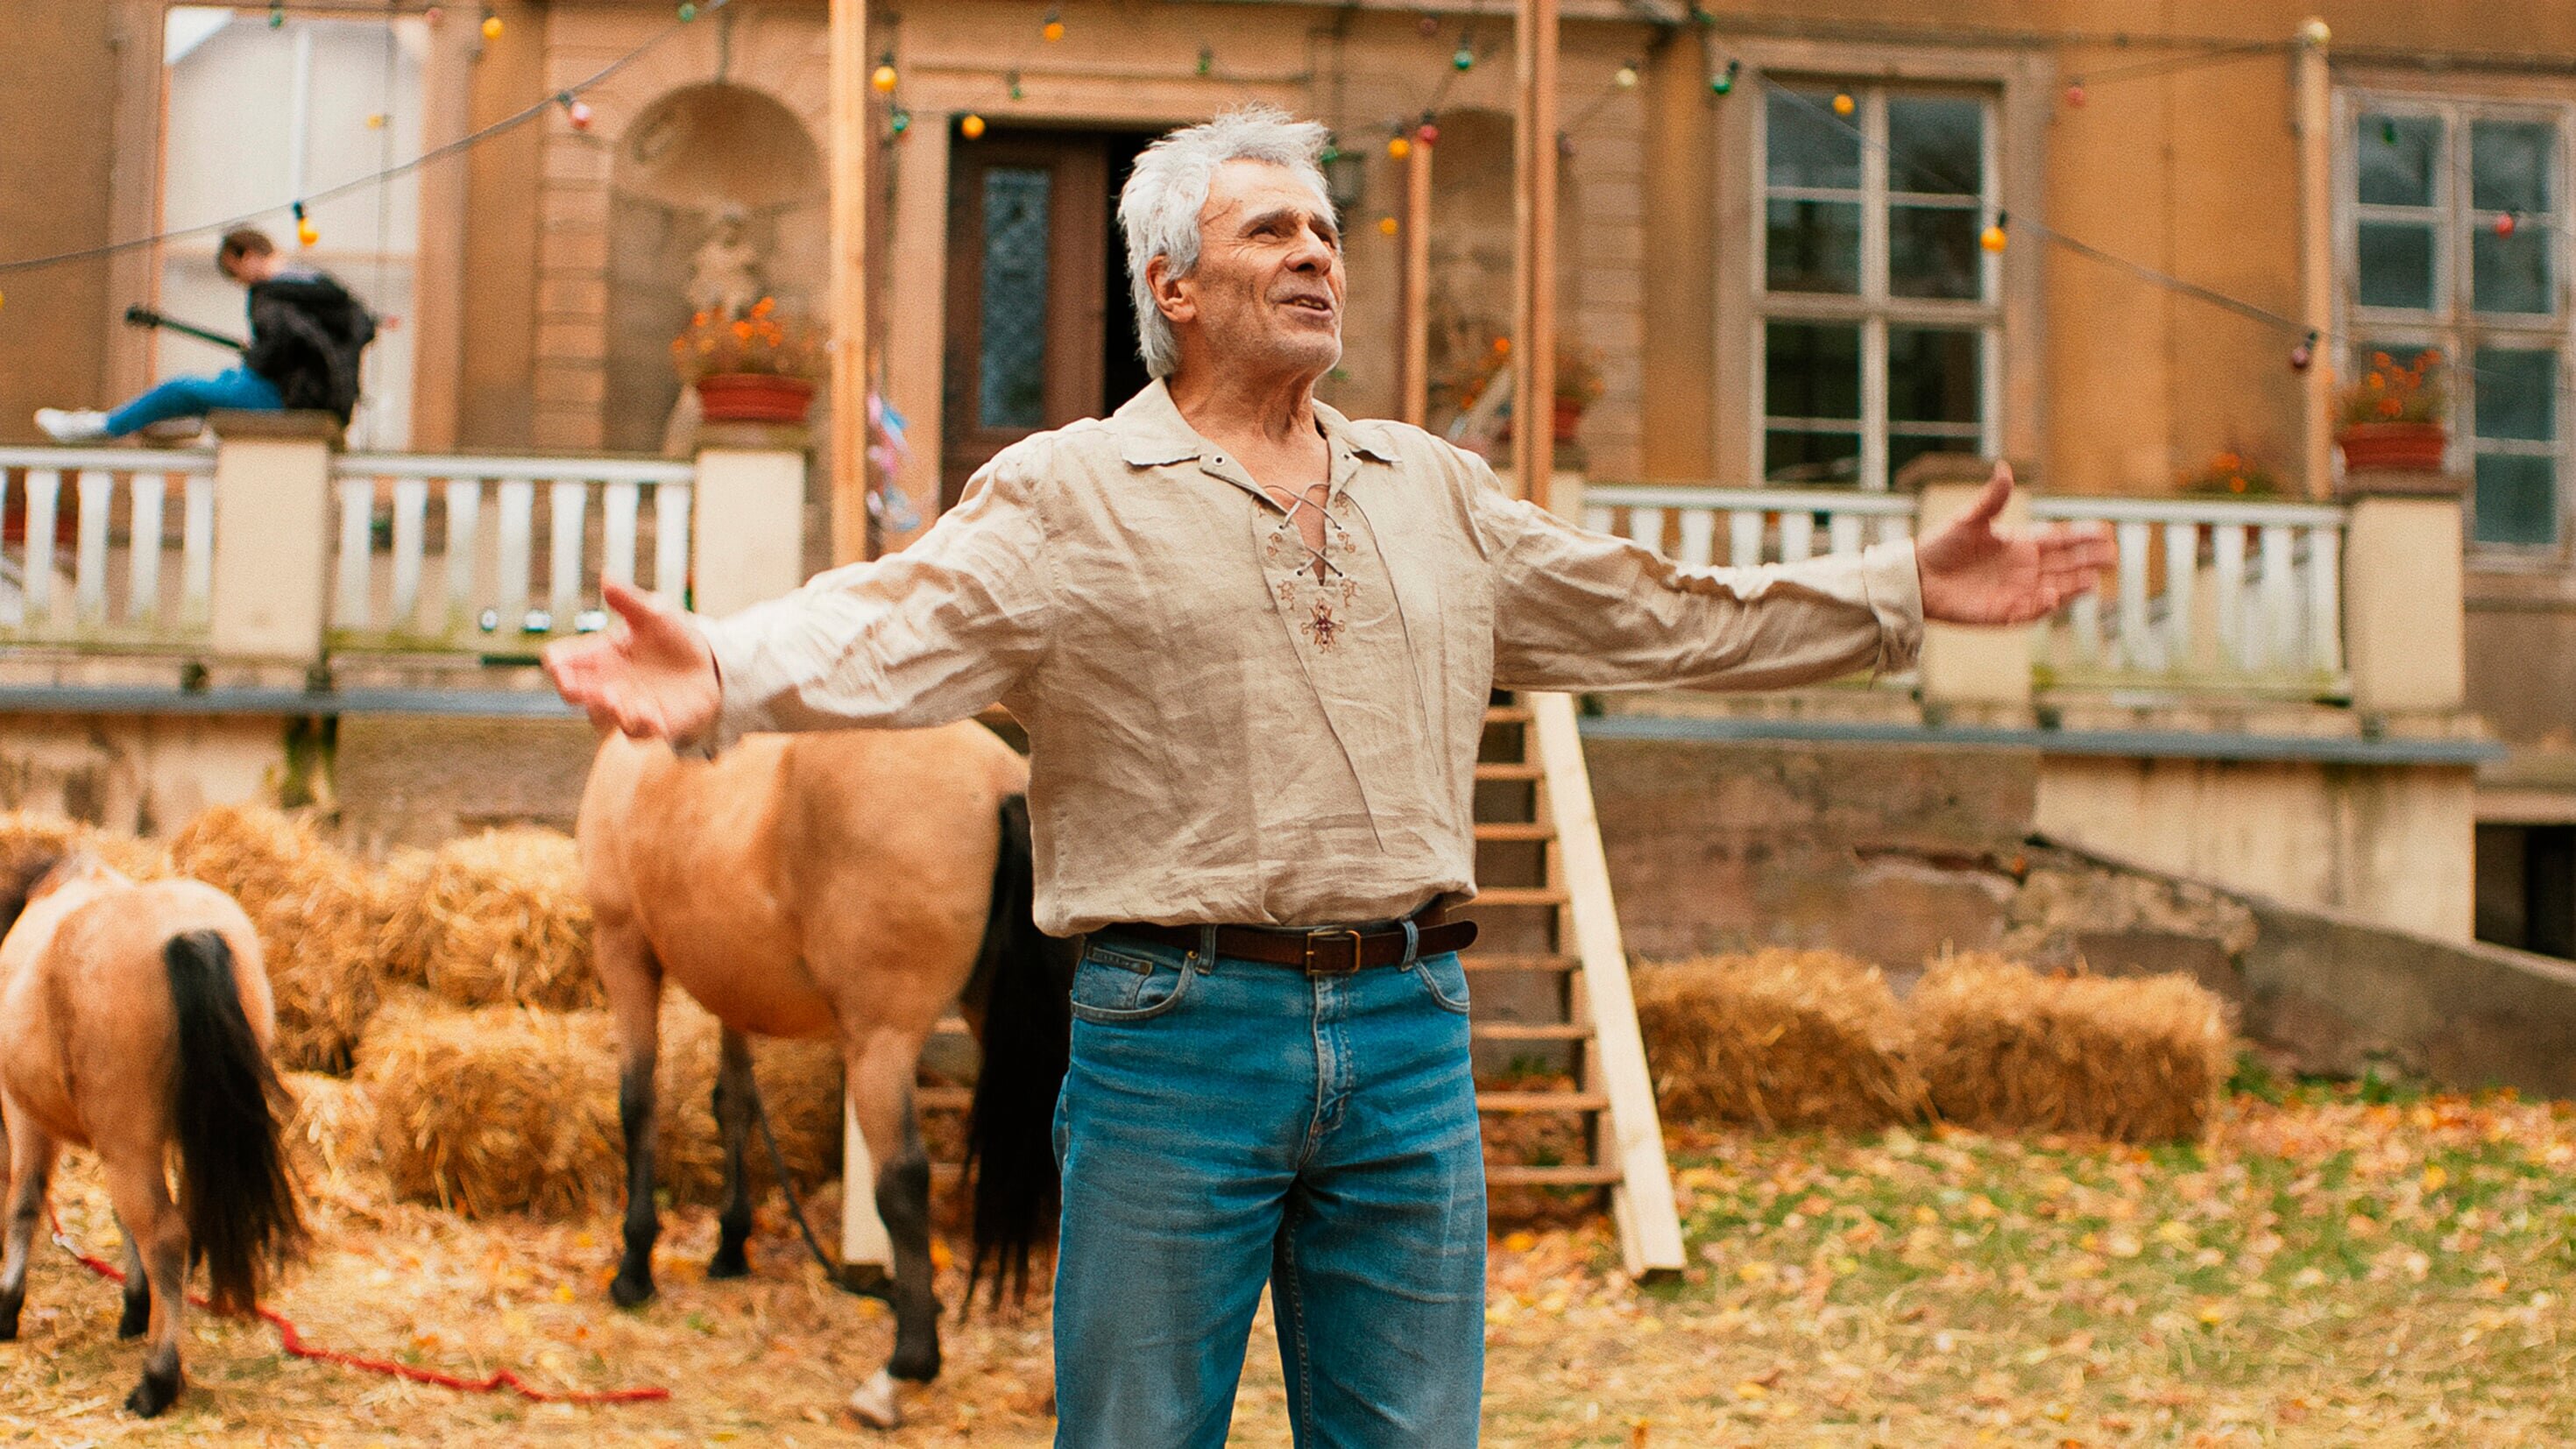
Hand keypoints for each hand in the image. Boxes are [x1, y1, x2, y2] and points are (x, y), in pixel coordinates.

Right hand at [542, 578, 721, 739]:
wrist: (707, 665)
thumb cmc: (671, 637)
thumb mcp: (654, 613)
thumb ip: (629, 601)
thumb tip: (606, 577)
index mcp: (598, 656)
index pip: (564, 662)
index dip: (556, 663)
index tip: (555, 663)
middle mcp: (604, 684)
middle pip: (574, 692)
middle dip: (572, 690)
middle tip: (572, 686)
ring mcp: (626, 707)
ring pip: (603, 717)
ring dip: (606, 710)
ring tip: (613, 699)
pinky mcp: (653, 725)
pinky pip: (640, 732)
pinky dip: (641, 725)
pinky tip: (649, 714)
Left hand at [1915, 462, 2115, 625]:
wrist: (1918, 576)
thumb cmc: (1942, 545)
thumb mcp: (1969, 519)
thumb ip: (1992, 498)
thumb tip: (2005, 468)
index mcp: (2021, 543)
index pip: (2059, 538)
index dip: (2082, 535)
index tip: (2105, 530)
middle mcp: (2025, 568)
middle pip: (2066, 564)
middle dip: (2089, 560)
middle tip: (2112, 555)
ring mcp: (2017, 591)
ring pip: (2056, 588)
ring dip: (2074, 585)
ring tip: (2094, 580)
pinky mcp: (2003, 612)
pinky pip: (2030, 611)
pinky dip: (2043, 606)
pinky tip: (2054, 597)